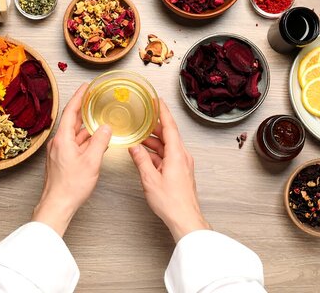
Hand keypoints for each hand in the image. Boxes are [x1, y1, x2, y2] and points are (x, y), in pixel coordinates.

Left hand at [32, 83, 111, 236]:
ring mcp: (59, 152)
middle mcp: (58, 143)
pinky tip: (95, 142)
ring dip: (86, 126)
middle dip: (83, 109)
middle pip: (72, 121)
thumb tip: (106, 128)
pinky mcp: (61, 160)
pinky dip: (85, 139)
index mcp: (63, 139)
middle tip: (94, 99)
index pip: (71, 111)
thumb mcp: (92, 162)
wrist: (57, 205)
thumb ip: (100, 142)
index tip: (86, 87)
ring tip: (98, 119)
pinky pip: (74, 144)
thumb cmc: (70, 187)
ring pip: (74, 134)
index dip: (79, 96)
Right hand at [128, 100, 209, 241]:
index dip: (162, 112)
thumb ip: (141, 160)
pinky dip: (157, 153)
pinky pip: (168, 156)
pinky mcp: (180, 172)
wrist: (185, 218)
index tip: (157, 101)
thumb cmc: (171, 202)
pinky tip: (145, 156)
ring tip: (139, 138)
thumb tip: (135, 148)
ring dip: (154, 142)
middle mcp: (182, 156)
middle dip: (154, 127)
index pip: (170, 126)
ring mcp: (182, 164)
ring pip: (167, 147)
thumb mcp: (149, 179)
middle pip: (168, 135)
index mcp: (177, 154)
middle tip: (143, 118)